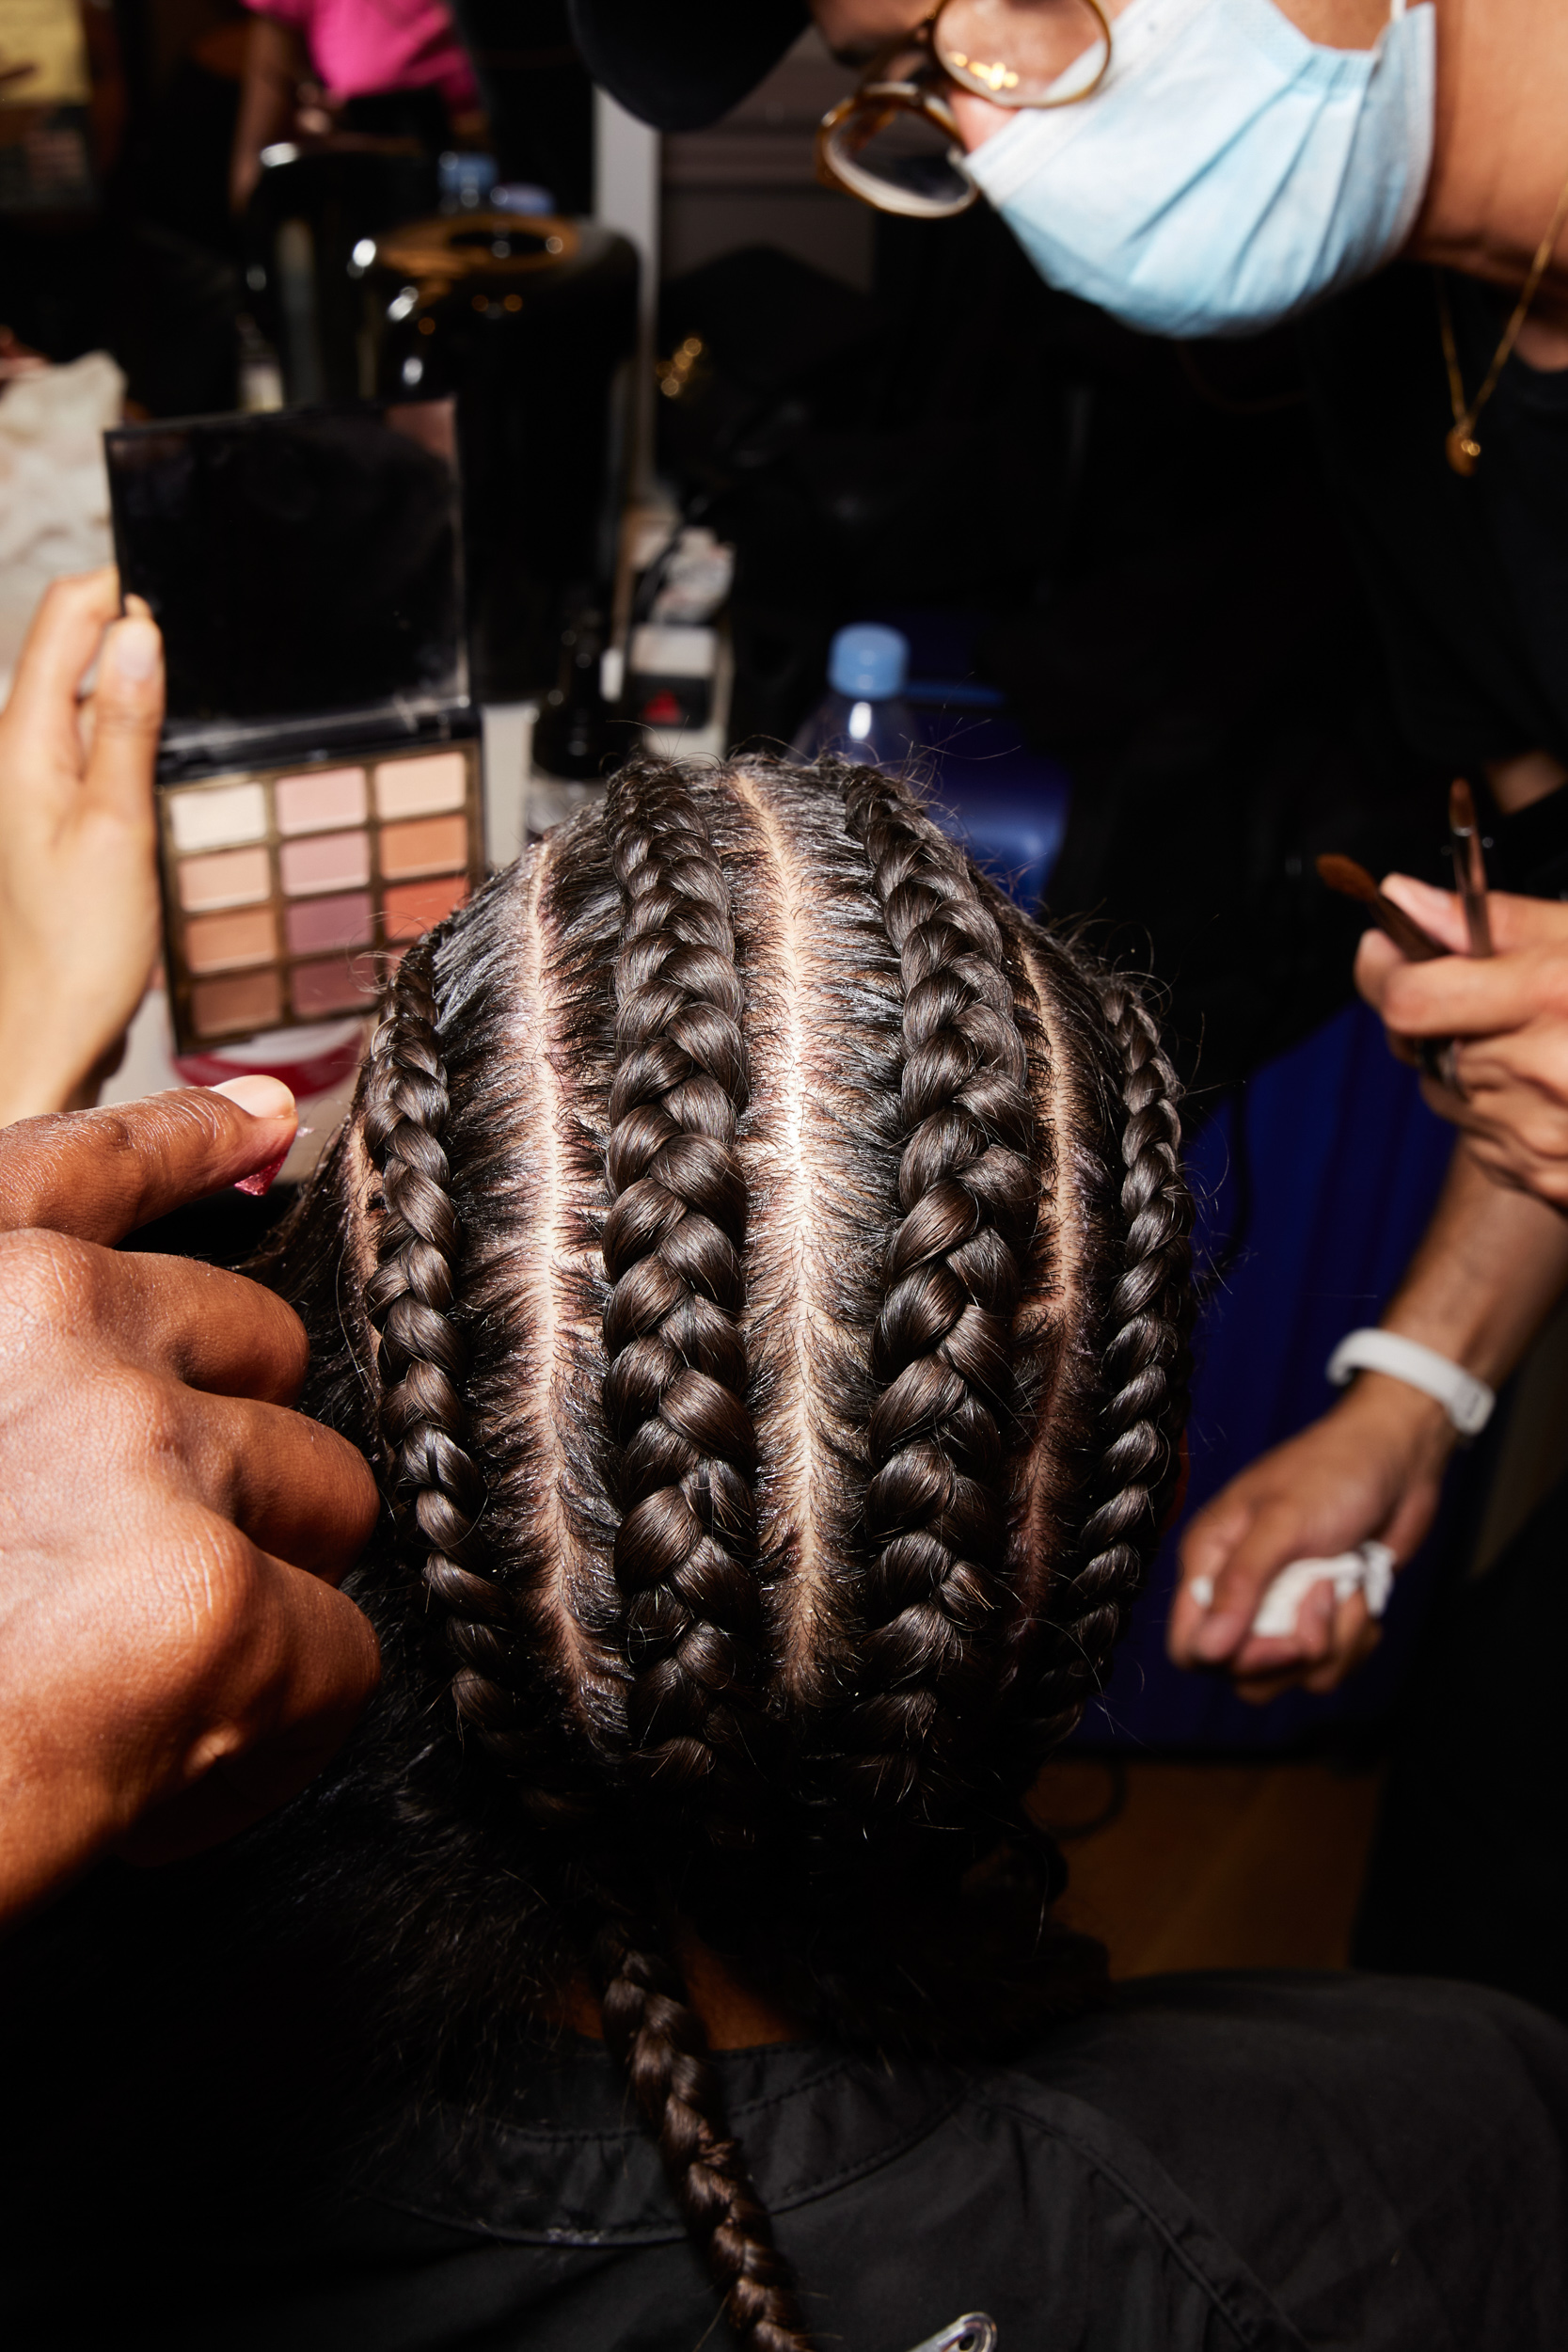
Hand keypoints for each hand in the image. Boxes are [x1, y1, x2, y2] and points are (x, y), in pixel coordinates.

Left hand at [0, 569, 162, 1125]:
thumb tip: (138, 631)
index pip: (66, 615)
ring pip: (83, 695)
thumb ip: (125, 724)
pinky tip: (160, 761)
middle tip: (204, 647)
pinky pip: (90, 745)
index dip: (123, 588)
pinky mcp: (54, 816)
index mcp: (21, 739)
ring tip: (188, 701)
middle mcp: (16, 750)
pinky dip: (127, 734)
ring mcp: (32, 782)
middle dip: (133, 629)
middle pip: (71, 646)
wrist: (42, 1032)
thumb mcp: (117, 826)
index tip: (186, 595)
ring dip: (133, 684)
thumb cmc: (75, 948)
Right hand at [0, 1080, 379, 1924]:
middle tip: (116, 1586)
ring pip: (324, 1494)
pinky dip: (264, 1742)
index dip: (180, 1140)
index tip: (261, 1122)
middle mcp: (48, 1327)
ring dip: (257, 1595)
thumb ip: (14, 1365)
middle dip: (229, 1465)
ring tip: (120, 1687)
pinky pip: (335, 1658)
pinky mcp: (217, 1594)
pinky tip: (150, 1787)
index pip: (79, 1167)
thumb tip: (193, 1237)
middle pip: (261, 1347)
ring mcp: (142, 1446)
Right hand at [1167, 1375, 1451, 1700]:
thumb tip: (1206, 1650)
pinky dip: (1355, 1640)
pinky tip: (1363, 1596)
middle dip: (1292, 1654)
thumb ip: (1241, 1584)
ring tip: (1346, 1585)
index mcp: (1210, 1562)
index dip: (1228, 1659)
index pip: (1189, 1647)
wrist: (1398, 1458)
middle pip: (1242, 1673)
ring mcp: (1283, 1608)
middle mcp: (1240, 1592)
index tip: (1282, 1639)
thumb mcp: (1283, 1522)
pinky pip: (1329, 1668)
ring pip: (1292, 1676)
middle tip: (1323, 1599)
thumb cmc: (1333, 1473)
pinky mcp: (1323, 1618)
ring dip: (1334, 1642)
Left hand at [1356, 880, 1567, 1205]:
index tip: (1386, 948)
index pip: (1407, 998)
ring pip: (1444, 1094)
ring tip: (1539, 1040)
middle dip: (1434, 1012)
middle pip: (1417, 1044)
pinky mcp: (1545, 1182)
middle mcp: (1539, 1074)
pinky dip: (1498, 1110)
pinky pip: (1480, 1141)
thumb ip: (1496, 921)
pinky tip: (1556, 1088)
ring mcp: (1540, 1138)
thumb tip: (1405, 899)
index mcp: (1551, 998)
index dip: (1382, 968)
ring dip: (1466, 1062)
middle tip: (1485, 991)